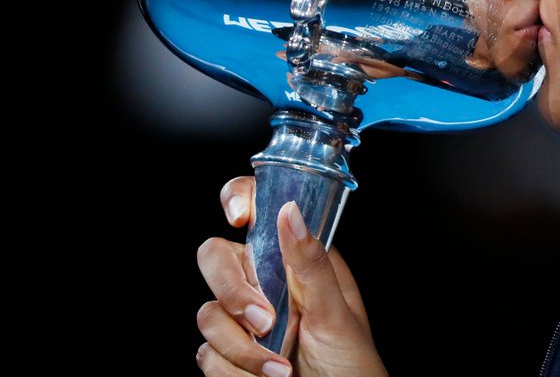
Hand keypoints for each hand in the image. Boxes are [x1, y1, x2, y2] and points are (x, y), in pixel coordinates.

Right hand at [196, 177, 387, 376]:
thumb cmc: (353, 365)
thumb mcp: (337, 312)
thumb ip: (311, 263)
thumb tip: (290, 211)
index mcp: (295, 259)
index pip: (257, 208)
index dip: (238, 199)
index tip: (238, 218)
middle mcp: (265, 282)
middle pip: (215, 258)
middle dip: (234, 294)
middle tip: (267, 321)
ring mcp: (243, 320)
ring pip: (208, 315)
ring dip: (245, 350)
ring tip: (282, 367)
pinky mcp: (228, 356)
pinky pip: (206, 355)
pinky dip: (237, 373)